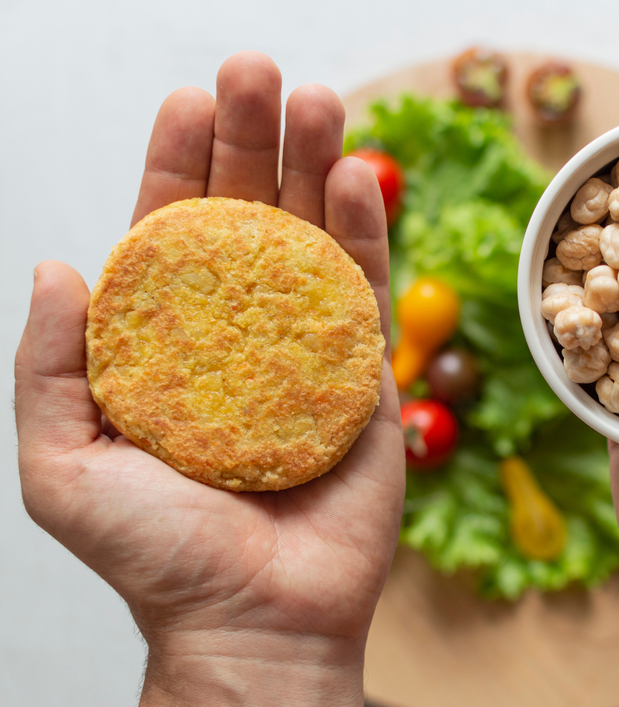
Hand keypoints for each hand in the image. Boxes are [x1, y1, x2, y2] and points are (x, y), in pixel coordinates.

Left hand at [14, 52, 403, 706]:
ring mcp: (308, 346)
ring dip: (316, 165)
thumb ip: (49, 367)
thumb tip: (56, 263)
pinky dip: (363, 232)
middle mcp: (240, 330)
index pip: (173, 233)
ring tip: (318, 98)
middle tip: (257, 73)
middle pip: (249, 217)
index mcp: (171, 342)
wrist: (257, 621)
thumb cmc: (158, 557)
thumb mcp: (64, 466)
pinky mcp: (365, 374)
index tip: (187, 101)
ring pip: (313, 238)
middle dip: (252, 140)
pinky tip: (355, 178)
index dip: (177, 165)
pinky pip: (365, 292)